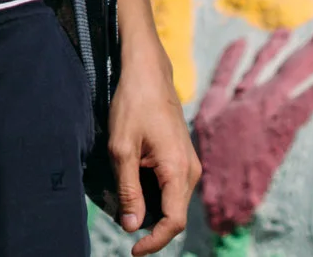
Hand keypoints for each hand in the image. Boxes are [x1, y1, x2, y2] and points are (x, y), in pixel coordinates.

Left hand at [107, 58, 199, 255]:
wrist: (148, 73)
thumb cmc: (133, 105)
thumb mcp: (122, 149)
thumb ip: (128, 190)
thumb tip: (131, 226)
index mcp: (178, 170)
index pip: (173, 221)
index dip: (154, 241)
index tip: (132, 249)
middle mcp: (191, 170)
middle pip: (175, 216)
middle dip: (151, 228)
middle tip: (123, 226)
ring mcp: (190, 163)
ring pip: (174, 203)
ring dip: (152, 212)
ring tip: (125, 206)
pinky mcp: (184, 158)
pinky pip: (173, 189)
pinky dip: (156, 197)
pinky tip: (136, 188)